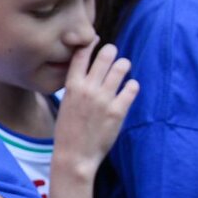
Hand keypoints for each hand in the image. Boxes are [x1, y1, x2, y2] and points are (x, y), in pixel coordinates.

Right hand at [53, 41, 137, 179]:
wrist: (74, 157)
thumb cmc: (68, 131)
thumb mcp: (66, 104)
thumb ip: (77, 87)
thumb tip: (90, 72)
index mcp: (72, 86)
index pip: (81, 54)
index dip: (90, 43)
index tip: (96, 40)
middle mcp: (88, 89)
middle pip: (105, 55)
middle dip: (111, 52)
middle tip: (113, 55)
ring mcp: (104, 99)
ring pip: (121, 67)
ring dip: (124, 65)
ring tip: (123, 68)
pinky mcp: (118, 111)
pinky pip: (131, 88)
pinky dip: (132, 86)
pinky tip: (129, 88)